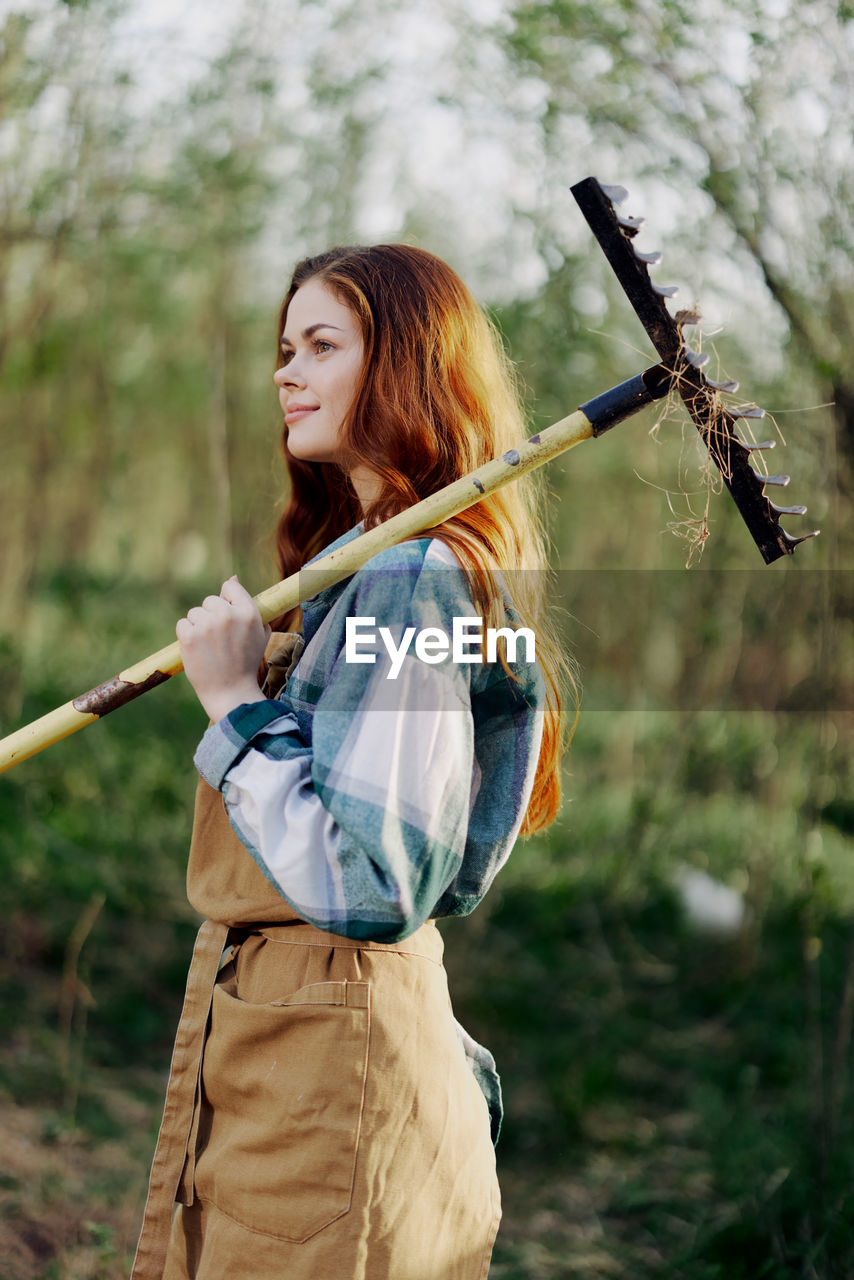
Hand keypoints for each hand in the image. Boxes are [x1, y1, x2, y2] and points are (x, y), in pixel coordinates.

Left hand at [176, 575, 269, 721]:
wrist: (230, 692)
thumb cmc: (246, 663)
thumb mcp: (258, 633)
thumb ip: (247, 605)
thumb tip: (231, 578)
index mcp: (248, 613)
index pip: (230, 587)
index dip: (227, 601)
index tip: (227, 618)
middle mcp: (227, 615)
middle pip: (210, 601)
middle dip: (211, 616)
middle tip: (219, 640)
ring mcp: (207, 625)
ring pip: (194, 613)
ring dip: (198, 627)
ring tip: (209, 648)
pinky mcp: (189, 637)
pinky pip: (182, 624)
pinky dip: (187, 636)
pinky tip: (198, 651)